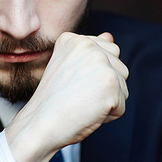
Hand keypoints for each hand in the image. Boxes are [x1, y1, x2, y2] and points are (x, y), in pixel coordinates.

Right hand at [5, 32, 128, 161]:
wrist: (38, 125)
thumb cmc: (51, 103)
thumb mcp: (69, 69)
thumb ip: (91, 52)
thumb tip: (110, 35)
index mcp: (75, 40)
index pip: (108, 53)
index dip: (94, 76)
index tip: (72, 85)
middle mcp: (89, 46)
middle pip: (120, 69)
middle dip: (105, 88)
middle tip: (77, 96)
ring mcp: (101, 63)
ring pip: (123, 87)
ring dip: (107, 102)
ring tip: (82, 104)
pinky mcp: (110, 84)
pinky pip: (121, 106)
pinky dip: (108, 117)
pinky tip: (87, 113)